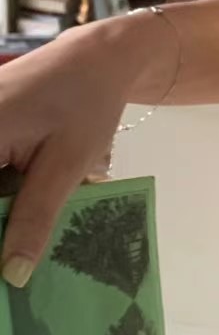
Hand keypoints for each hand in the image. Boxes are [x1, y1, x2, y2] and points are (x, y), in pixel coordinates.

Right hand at [0, 19, 149, 286]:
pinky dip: (5, 195)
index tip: (10, 273)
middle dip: (5, 227)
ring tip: (22, 250)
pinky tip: (18, 215)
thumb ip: (34, 219)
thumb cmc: (86, 105)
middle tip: (21, 268)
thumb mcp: (66, 166)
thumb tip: (11, 275)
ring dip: (7, 215)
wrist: (93, 59)